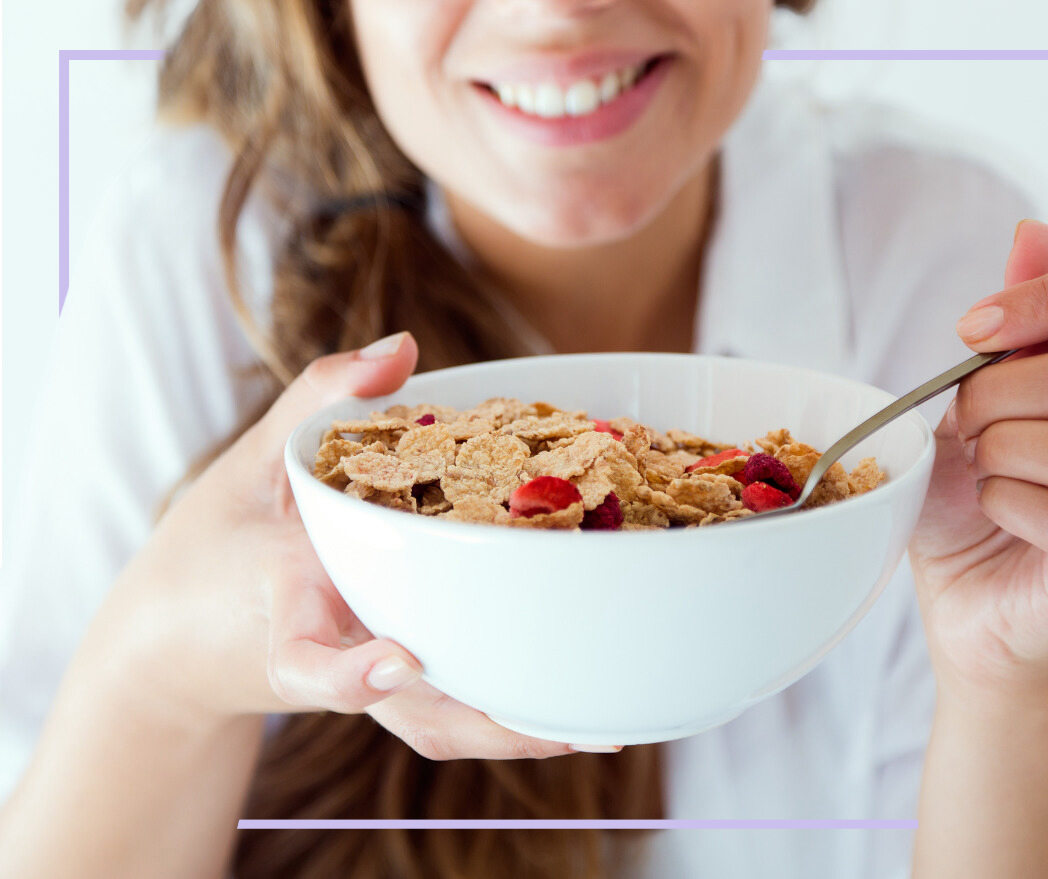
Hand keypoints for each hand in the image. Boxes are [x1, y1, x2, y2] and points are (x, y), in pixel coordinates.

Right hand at [97, 332, 577, 759]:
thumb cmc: (212, 550)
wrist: (175, 644)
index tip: (399, 662)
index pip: (302, 658)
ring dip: (514, 732)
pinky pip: (445, 710)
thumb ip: (320, 397)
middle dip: (490, 724)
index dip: (347, 673)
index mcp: (287, 603)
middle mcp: (332, 655)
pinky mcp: (380, 691)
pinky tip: (570, 706)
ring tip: (599, 729)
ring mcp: (359, 685)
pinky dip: (503, 710)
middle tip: (576, 726)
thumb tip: (405, 345)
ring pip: (438, 727)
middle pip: (409, 714)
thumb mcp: (251, 460)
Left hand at [908, 221, 1047, 698]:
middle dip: (996, 397)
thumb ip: (1011, 325)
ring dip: (1006, 454)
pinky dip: (1011, 507)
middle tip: (961, 427)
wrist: (960, 597)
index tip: (974, 331)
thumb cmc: (965, 494)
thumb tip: (1034, 231)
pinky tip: (994, 511)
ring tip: (981, 470)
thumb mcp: (969, 400)